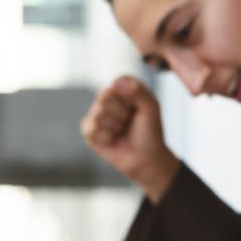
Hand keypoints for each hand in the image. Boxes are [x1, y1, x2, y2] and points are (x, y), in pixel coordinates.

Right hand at [82, 76, 179, 201]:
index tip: (138, 108)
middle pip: (105, 95)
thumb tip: (116, 82)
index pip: (119, 81)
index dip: (131, 97)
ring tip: (122, 131)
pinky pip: (91, 128)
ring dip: (115, 125)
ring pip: (98, 112)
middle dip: (122, 112)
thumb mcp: (151, 109)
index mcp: (123, 90)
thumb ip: (139, 91)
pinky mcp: (88, 130)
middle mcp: (108, 99)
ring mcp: (96, 113)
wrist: (146, 158)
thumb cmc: (150, 132)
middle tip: (129, 121)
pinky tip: (113, 139)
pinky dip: (106, 136)